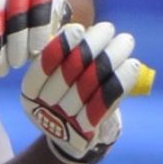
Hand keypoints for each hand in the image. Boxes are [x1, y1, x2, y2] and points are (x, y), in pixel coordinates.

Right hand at [20, 21, 140, 163]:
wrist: (73, 135)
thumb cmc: (68, 93)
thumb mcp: (57, 75)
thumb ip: (66, 55)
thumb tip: (86, 31)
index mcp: (30, 91)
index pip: (44, 66)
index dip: (60, 47)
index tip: (78, 29)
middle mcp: (43, 107)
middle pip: (68, 72)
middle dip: (91, 45)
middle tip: (108, 28)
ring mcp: (64, 121)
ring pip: (89, 85)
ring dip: (110, 58)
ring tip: (126, 41)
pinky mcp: (87, 130)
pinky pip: (105, 102)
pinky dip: (119, 82)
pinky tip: (132, 65)